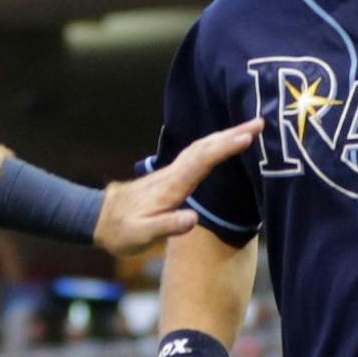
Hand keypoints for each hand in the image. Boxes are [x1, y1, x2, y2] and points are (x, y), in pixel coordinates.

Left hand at [96, 119, 261, 255]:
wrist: (97, 219)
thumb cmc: (120, 231)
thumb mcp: (141, 235)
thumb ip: (166, 226)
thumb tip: (193, 219)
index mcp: (170, 186)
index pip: (201, 161)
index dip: (224, 148)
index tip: (247, 136)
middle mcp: (171, 174)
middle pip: (205, 147)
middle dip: (232, 133)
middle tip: (260, 121)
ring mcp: (169, 173)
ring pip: (201, 148)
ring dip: (225, 136)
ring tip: (249, 128)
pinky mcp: (169, 176)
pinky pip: (197, 155)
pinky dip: (213, 145)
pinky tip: (221, 145)